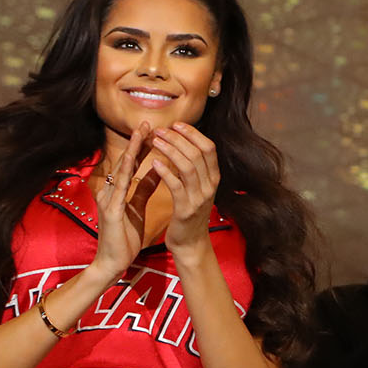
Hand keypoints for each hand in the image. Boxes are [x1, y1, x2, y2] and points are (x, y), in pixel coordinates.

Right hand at [91, 122, 156, 280]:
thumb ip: (145, 188)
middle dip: (136, 142)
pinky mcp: (110, 210)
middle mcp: (110, 191)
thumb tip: (158, 169)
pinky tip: (131, 159)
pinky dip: (126, 172)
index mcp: (117, 190)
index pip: (131, 164)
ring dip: (130, 150)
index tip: (154, 130)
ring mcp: (108, 199)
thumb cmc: (124, 236)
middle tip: (146, 123)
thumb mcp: (138, 206)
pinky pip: (119, 188)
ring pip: (120, 169)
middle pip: (124, 162)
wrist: (113, 262)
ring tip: (140, 133)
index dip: (142, 147)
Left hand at [150, 122, 221, 255]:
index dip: (193, 133)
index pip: (209, 147)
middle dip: (178, 138)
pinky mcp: (186, 209)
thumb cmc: (189, 213)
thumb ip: (194, 169)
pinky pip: (176, 185)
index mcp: (214, 177)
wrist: (190, 242)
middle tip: (160, 130)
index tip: (176, 124)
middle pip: (197, 153)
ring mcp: (200, 197)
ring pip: (188, 166)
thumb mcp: (197, 188)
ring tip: (155, 141)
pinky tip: (153, 163)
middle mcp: (210, 185)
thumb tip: (183, 145)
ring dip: (170, 150)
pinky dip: (165, 172)